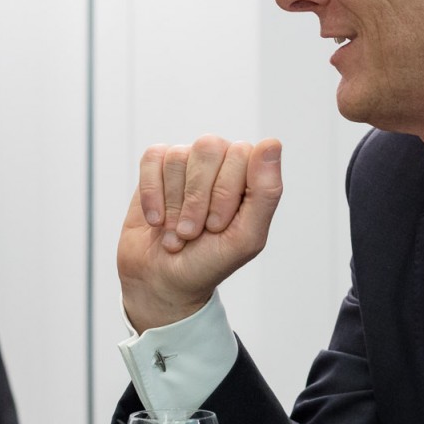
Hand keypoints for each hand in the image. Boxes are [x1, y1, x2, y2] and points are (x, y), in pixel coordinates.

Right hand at [119, 136, 282, 329]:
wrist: (165, 280)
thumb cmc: (210, 261)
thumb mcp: (246, 237)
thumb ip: (266, 192)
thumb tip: (272, 143)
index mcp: (249, 174)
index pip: (241, 154)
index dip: (224, 192)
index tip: (216, 226)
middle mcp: (221, 160)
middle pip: (208, 148)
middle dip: (196, 198)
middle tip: (192, 231)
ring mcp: (188, 161)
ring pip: (178, 156)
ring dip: (173, 204)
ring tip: (176, 231)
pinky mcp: (156, 166)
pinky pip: (153, 158)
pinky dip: (151, 195)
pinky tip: (156, 219)